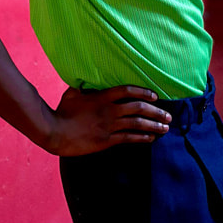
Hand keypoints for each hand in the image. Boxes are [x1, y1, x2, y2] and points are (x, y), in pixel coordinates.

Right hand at [44, 85, 171, 155]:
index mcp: (102, 97)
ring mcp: (109, 126)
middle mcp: (109, 110)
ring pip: (137, 124)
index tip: (155, 95)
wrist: (55, 132)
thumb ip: (85, 87)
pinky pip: (129, 138)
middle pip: (138, 108)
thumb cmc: (62, 111)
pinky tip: (151, 138)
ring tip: (165, 127)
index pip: (128, 91)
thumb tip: (88, 81)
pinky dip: (142, 137)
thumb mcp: (73, 93)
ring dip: (154, 125)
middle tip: (168, 115)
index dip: (144, 91)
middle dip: (156, 111)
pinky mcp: (107, 140)